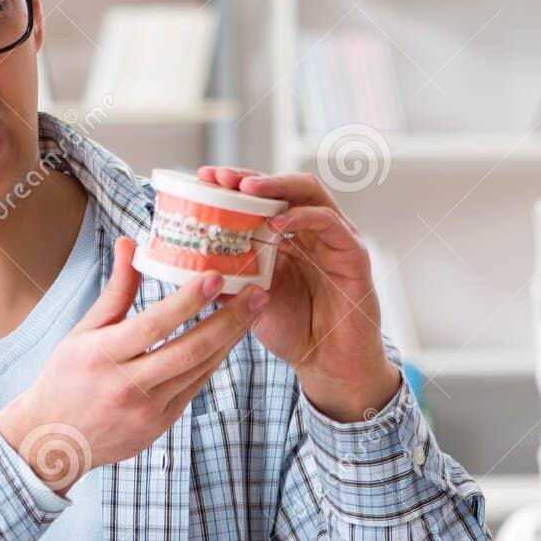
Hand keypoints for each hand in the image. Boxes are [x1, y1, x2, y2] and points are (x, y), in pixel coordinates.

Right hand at [0, 236, 267, 490]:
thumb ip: (115, 290)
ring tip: (254, 309)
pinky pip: (196, 386)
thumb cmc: (66, 377)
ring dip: (231, 337)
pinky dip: (215, 359)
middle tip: (258, 293)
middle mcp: (128, 385)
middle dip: (230, 319)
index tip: (217, 276)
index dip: (188, 300)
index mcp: (103, 356)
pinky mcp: (161, 424)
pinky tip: (231, 337)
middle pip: (190, 349)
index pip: (154, 324)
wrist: (56, 440)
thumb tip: (130, 242)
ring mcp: (148, 409)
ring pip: (200, 368)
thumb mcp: (83, 331)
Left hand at [195, 166, 399, 423]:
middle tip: (220, 177)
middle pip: (285, 185)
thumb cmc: (292, 329)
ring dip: (276, 187)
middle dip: (251, 178)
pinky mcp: (354, 254)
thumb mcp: (249, 299)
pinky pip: (330, 224)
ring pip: (309, 193)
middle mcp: (313, 229)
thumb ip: (228, 275)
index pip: (263, 196)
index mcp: (289, 235)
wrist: (326, 363)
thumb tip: (187, 259)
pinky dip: (302, 218)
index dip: (234, 184)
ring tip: (244, 190)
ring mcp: (336, 238)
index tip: (203, 178)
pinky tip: (276, 224)